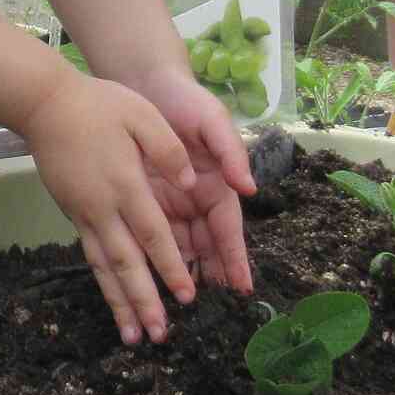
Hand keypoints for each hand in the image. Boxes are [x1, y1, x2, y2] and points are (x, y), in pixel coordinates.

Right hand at [18, 72, 206, 346]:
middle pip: (126, 262)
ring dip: (119, 303)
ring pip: (104, 267)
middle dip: (144, 301)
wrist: (44, 104)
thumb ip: (168, 149)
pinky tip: (112, 299)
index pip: (153, 234)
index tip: (186, 296)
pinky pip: (91, 255)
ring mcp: (84, 213)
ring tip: (131, 336)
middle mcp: (103, 207)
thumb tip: (192, 183)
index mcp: (126, 184)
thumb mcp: (141, 114)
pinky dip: (103, 281)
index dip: (169, 266)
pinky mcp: (72, 213)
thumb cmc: (97, 104)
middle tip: (159, 335)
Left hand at [122, 67, 254, 298]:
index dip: (235, 258)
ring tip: (179, 306)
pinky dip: (151, 256)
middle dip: (208, 277)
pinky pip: (148, 234)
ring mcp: (170, 203)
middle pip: (205, 247)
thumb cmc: (186, 101)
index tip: (242, 286)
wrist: (144, 83)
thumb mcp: (214, 121)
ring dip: (181, 275)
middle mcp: (195, 200)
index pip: (228, 230)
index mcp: (217, 186)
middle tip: (208, 311)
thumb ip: (232, 153)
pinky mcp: (143, 200)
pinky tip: (149, 280)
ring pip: (179, 247)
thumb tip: (250, 188)